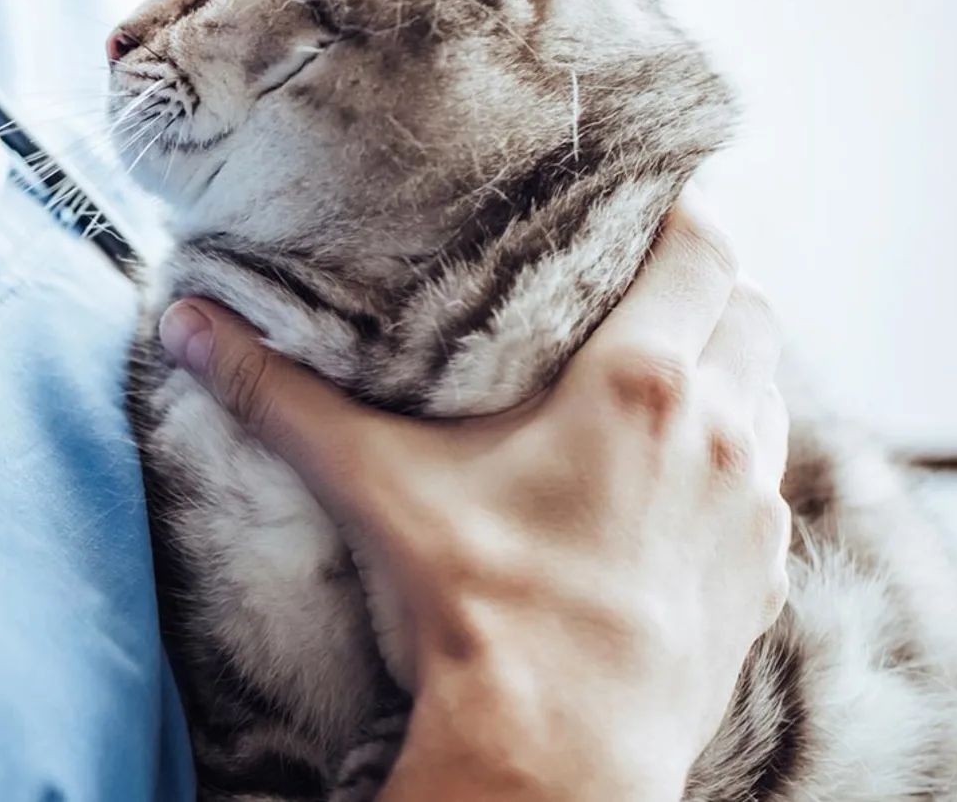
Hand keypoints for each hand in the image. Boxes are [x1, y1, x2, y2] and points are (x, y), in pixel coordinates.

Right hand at [158, 202, 789, 800]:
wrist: (556, 749)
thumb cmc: (476, 606)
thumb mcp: (373, 483)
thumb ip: (280, 395)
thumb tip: (188, 326)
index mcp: (642, 381)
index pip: (703, 247)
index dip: (679, 215)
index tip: (640, 209)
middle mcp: (722, 431)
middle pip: (750, 312)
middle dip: (704, 293)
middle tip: (636, 294)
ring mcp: (754, 511)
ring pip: (768, 399)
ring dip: (728, 378)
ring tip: (657, 387)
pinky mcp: (764, 581)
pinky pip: (767, 494)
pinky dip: (733, 471)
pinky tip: (672, 493)